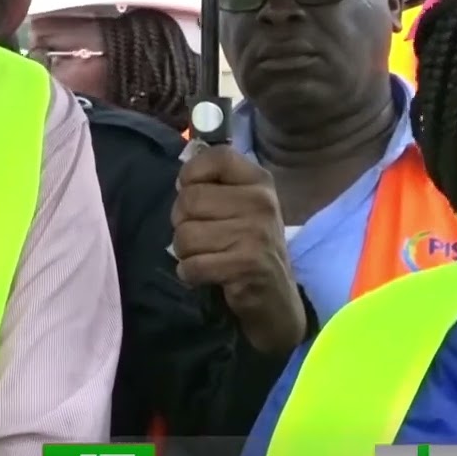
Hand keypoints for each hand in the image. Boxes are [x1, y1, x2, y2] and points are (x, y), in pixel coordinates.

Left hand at [171, 144, 305, 353]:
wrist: (276, 297)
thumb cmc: (251, 247)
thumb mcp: (243, 207)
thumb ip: (216, 186)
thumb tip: (180, 179)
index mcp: (260, 182)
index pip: (216, 157)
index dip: (192, 175)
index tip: (197, 195)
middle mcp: (262, 203)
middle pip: (189, 199)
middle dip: (183, 222)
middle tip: (202, 236)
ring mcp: (256, 234)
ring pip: (185, 234)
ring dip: (186, 252)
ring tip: (207, 257)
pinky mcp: (246, 265)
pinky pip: (192, 265)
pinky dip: (191, 274)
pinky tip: (208, 275)